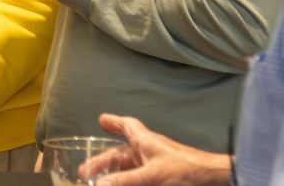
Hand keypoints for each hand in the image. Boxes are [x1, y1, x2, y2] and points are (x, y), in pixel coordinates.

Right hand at [82, 114, 230, 185]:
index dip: (114, 123)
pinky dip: (128, 182)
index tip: (102, 120)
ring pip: (129, 171)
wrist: (215, 181)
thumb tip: (99, 185)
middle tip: (85, 171)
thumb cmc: (186, 170)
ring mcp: (156, 168)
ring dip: (115, 177)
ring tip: (100, 183)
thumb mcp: (151, 175)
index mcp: (145, 142)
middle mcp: (149, 153)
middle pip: (121, 155)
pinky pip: (140, 180)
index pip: (127, 127)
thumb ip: (124, 181)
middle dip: (103, 163)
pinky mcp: (163, 181)